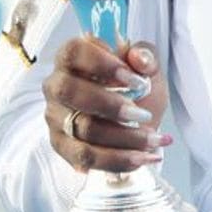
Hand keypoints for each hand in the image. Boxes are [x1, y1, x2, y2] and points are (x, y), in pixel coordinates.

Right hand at [42, 37, 170, 172]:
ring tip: (155, 139)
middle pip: (70, 92)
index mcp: (71, 58)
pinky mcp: (62, 146)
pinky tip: (145, 157)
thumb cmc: (136, 86)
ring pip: (83, 130)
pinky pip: (86, 157)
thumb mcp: (146, 67)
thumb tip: (139, 59)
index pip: (74, 52)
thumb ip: (145, 57)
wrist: (137, 119)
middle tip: (144, 114)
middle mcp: (56, 86)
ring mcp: (56, 118)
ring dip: (124, 137)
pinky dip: (119, 159)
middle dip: (112, 106)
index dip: (103, 64)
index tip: (136, 80)